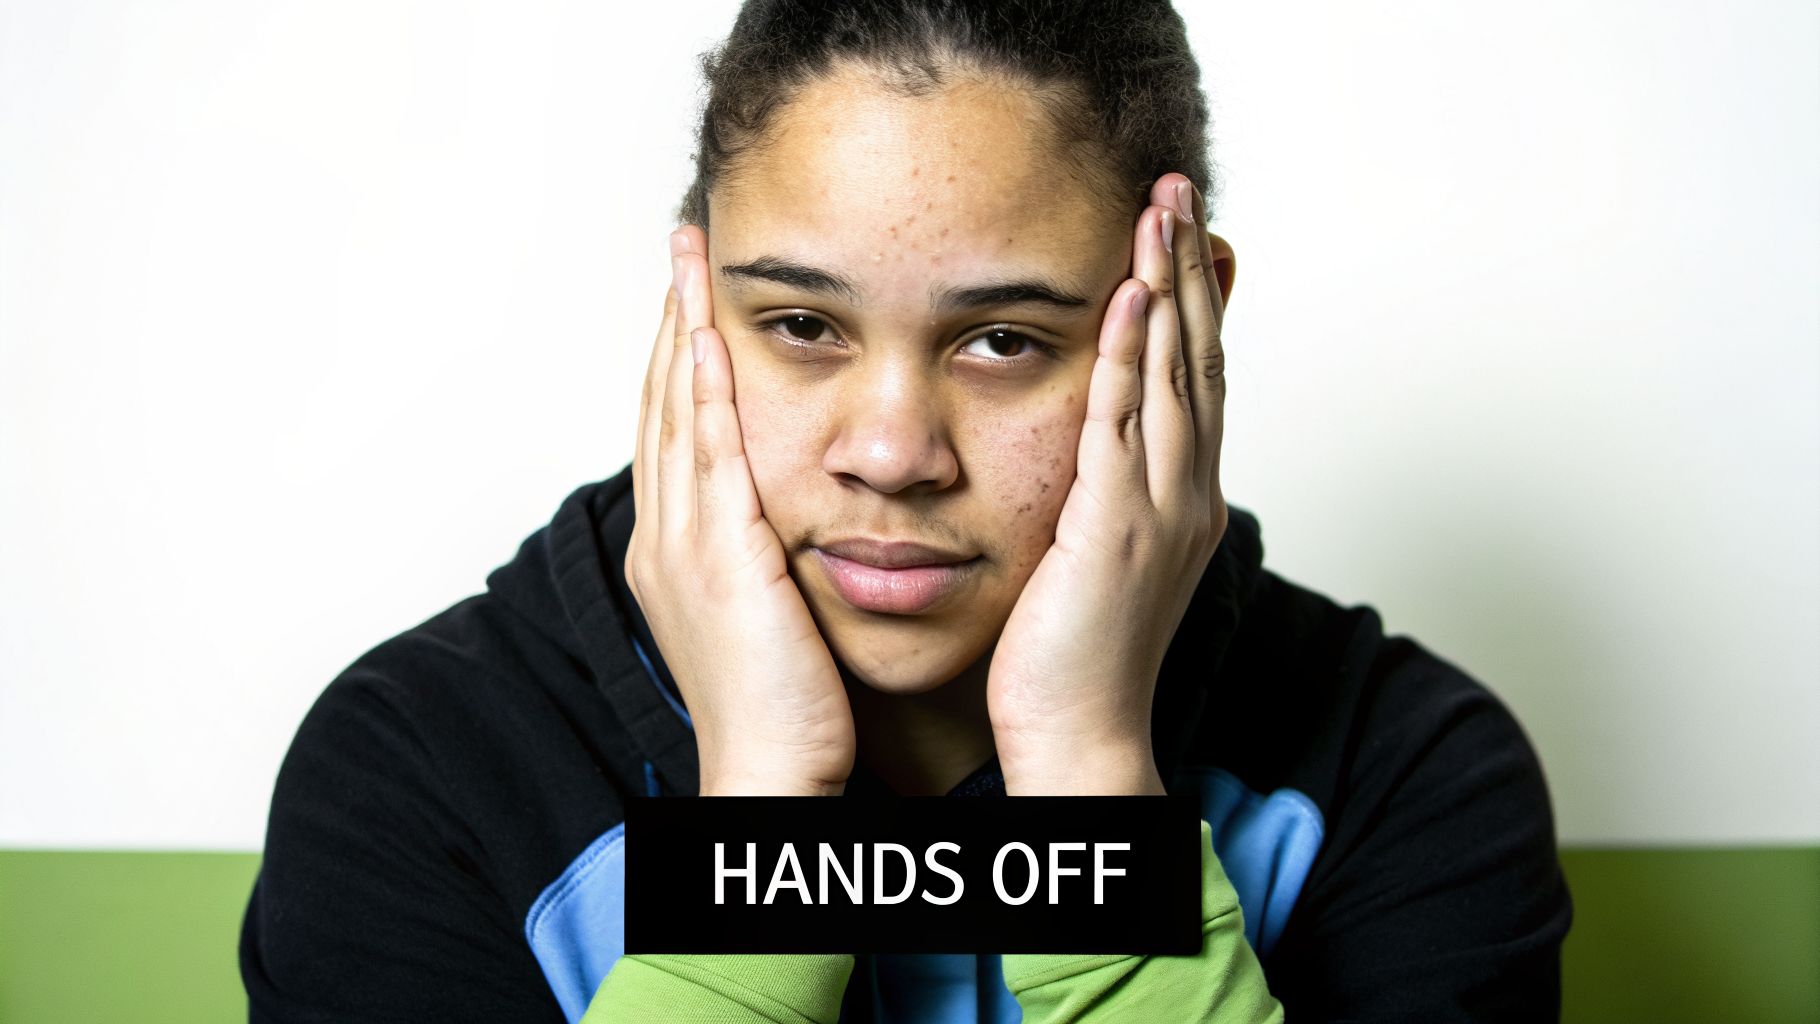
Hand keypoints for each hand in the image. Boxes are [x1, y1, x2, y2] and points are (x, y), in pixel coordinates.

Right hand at [626, 225, 855, 796]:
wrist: (768, 775)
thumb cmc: (783, 710)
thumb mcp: (768, 616)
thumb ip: (765, 560)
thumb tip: (783, 527)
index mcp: (675, 552)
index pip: (674, 431)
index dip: (680, 358)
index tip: (692, 298)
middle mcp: (665, 539)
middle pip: (662, 404)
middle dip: (672, 321)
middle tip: (680, 249)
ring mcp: (683, 545)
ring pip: (676, 412)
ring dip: (682, 331)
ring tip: (688, 261)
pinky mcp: (718, 557)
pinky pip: (708, 454)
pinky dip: (703, 391)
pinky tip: (710, 336)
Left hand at [987, 175, 1229, 795]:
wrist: (1082, 738)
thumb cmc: (1078, 659)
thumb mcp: (1101, 560)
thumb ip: (1108, 497)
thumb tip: (1100, 456)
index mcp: (1184, 501)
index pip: (1195, 379)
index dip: (1194, 301)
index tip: (1183, 235)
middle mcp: (1186, 495)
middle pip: (1198, 357)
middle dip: (1190, 268)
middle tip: (1179, 189)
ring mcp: (1158, 510)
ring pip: (1171, 376)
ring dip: (1166, 286)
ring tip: (1158, 210)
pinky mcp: (1114, 529)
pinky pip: (1122, 425)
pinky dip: (1127, 357)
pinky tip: (1126, 298)